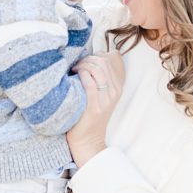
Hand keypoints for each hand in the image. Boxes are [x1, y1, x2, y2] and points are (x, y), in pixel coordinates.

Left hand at [68, 51, 124, 166]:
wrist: (88, 139)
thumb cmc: (88, 113)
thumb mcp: (101, 93)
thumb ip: (101, 76)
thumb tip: (90, 56)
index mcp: (118, 86)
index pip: (114, 58)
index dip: (99, 53)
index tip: (89, 59)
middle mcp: (115, 91)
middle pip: (104, 61)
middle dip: (88, 58)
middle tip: (78, 64)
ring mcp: (106, 99)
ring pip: (97, 69)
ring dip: (83, 64)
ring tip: (75, 69)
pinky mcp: (95, 106)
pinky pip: (89, 82)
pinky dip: (81, 74)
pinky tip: (75, 74)